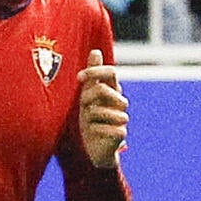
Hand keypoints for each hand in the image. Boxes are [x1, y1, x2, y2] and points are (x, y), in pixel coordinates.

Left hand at [77, 51, 126, 165]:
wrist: (92, 149)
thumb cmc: (90, 120)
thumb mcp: (87, 96)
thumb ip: (92, 76)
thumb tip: (95, 51)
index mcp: (112, 91)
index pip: (111, 72)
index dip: (95, 71)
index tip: (79, 78)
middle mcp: (119, 102)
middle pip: (103, 90)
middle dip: (87, 97)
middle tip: (83, 108)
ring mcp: (121, 118)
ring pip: (102, 110)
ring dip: (90, 117)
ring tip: (89, 124)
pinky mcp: (121, 134)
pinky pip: (107, 127)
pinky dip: (95, 130)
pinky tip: (93, 134)